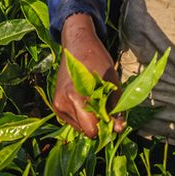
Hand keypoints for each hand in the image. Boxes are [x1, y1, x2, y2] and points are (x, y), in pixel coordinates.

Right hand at [52, 14, 124, 137]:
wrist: (77, 45)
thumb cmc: (98, 60)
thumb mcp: (112, 82)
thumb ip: (115, 107)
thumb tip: (119, 129)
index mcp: (76, 97)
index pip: (92, 130)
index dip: (105, 126)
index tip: (112, 116)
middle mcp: (63, 103)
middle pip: (85, 130)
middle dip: (97, 124)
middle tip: (105, 108)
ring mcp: (57, 104)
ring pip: (79, 126)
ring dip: (89, 119)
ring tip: (94, 99)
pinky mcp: (55, 104)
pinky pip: (72, 120)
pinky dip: (81, 115)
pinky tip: (85, 99)